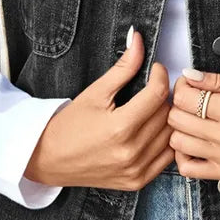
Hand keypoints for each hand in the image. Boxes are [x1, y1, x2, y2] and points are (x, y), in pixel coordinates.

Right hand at [23, 29, 174, 190]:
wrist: (49, 159)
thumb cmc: (69, 125)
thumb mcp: (95, 92)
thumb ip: (122, 67)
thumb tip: (137, 38)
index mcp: (120, 128)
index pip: (157, 94)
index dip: (160, 76)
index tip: (155, 70)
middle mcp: (131, 152)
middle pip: (166, 114)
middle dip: (163, 95)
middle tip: (154, 86)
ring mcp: (136, 170)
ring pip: (170, 136)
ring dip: (166, 118)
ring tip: (153, 108)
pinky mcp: (137, 181)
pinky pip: (167, 158)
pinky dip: (165, 141)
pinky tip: (153, 130)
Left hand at [167, 68, 219, 180]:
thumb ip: (219, 79)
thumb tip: (190, 75)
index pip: (185, 98)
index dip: (181, 87)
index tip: (189, 84)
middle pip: (177, 119)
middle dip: (178, 105)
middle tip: (191, 100)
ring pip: (177, 142)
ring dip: (179, 128)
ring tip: (192, 119)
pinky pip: (188, 169)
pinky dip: (183, 154)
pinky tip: (192, 141)